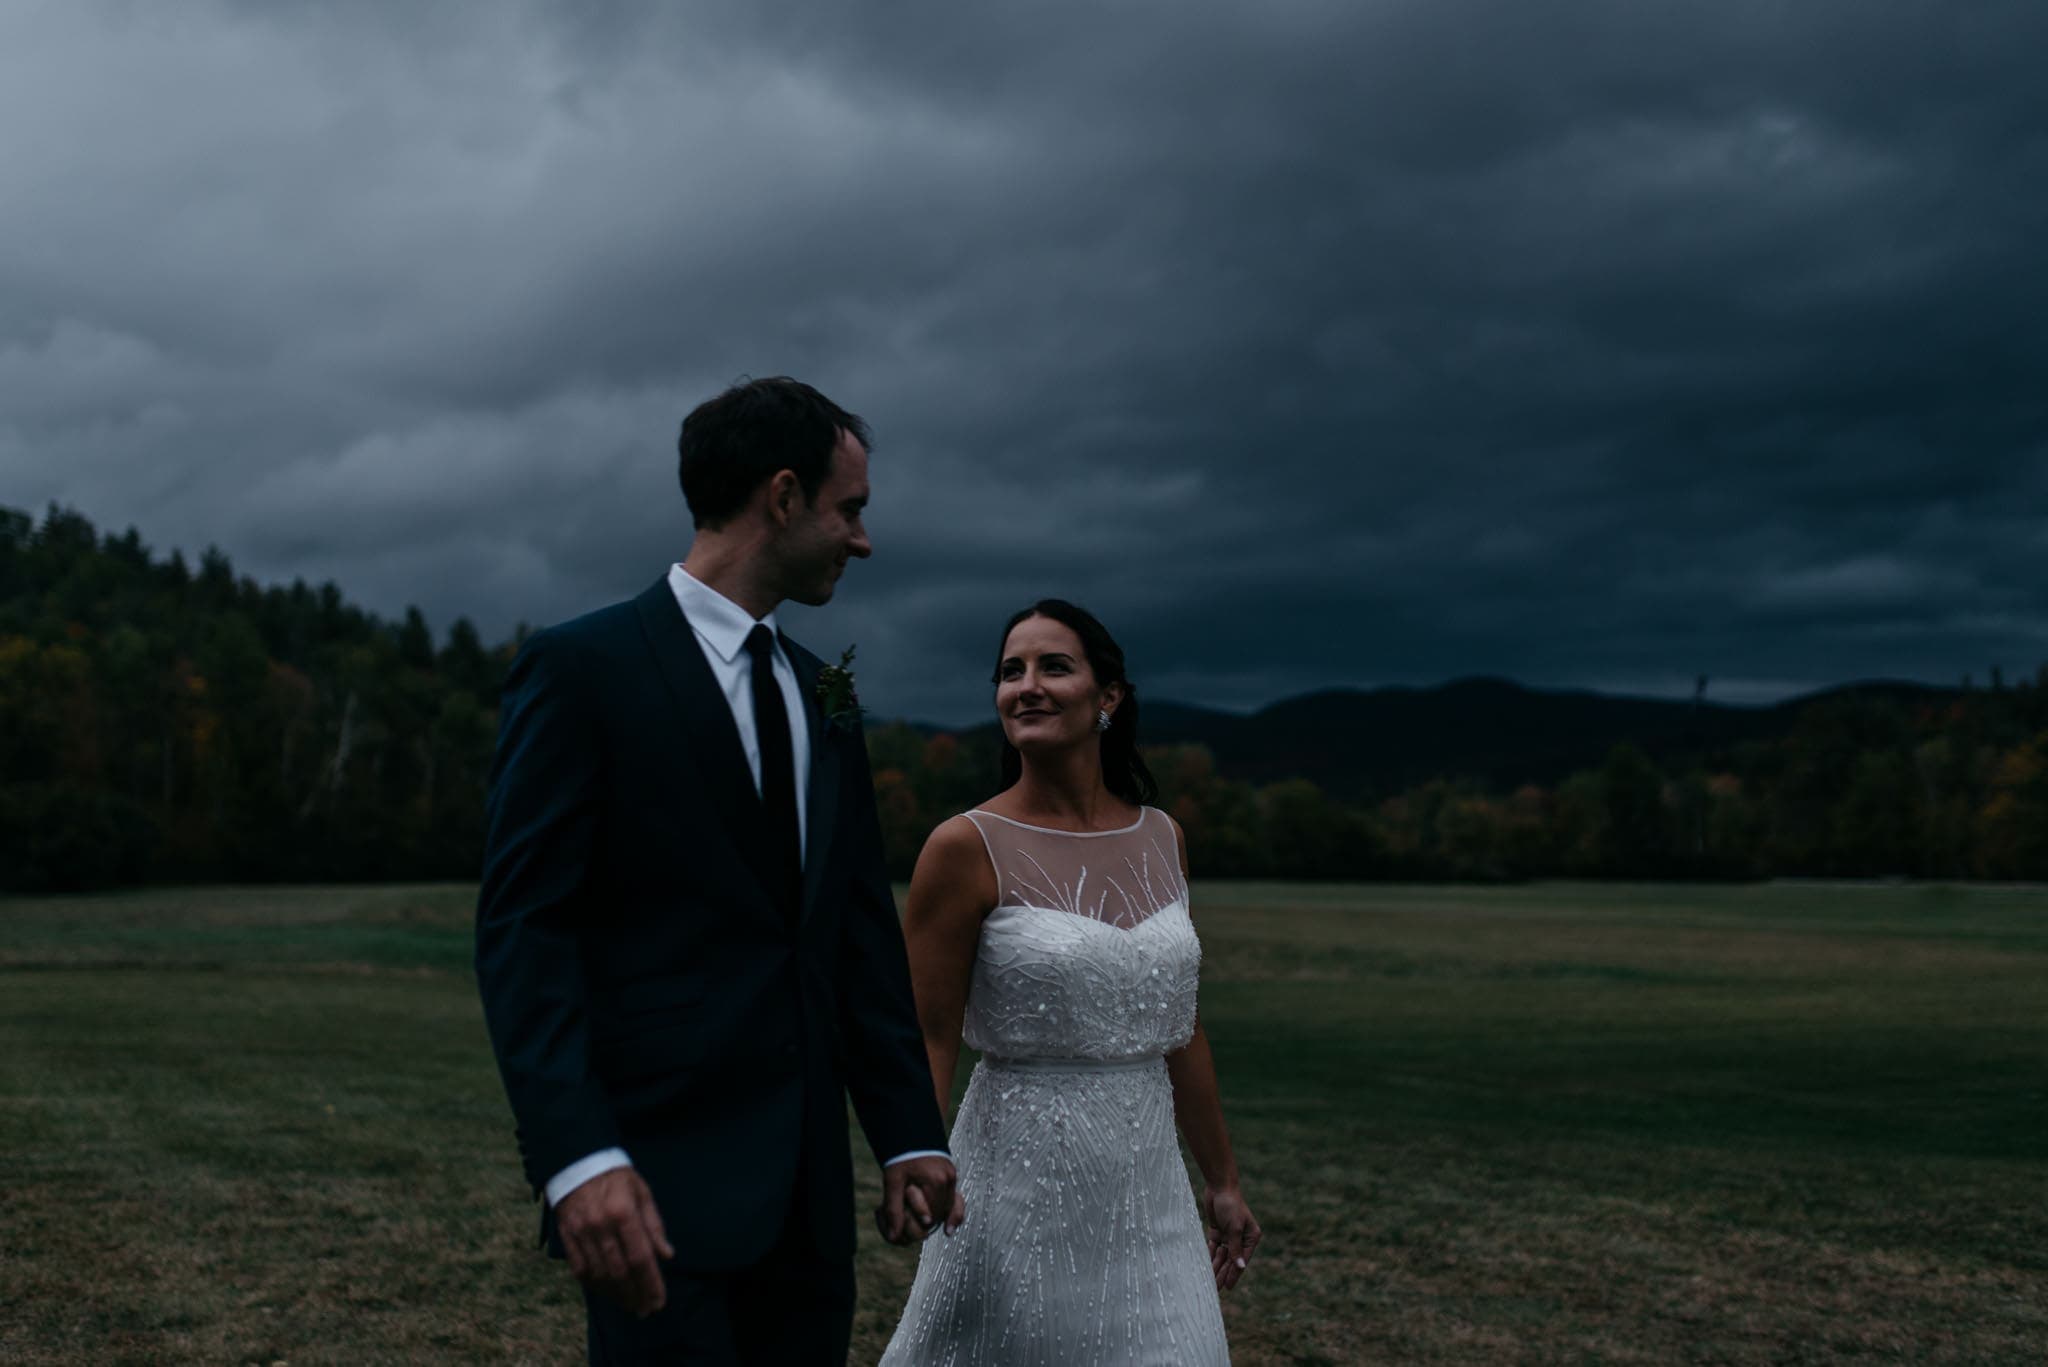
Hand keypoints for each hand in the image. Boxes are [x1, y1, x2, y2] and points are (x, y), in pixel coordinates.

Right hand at [556, 1167, 674, 1317]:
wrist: (577, 1160)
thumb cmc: (616, 1177)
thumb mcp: (642, 1193)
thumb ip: (654, 1225)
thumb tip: (667, 1255)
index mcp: (623, 1212)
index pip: (640, 1257)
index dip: (651, 1283)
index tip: (658, 1301)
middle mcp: (601, 1226)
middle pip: (620, 1271)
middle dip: (635, 1294)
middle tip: (645, 1309)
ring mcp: (581, 1232)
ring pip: (599, 1274)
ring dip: (616, 1294)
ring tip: (630, 1304)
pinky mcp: (566, 1236)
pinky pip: (579, 1269)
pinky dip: (594, 1285)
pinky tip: (606, 1292)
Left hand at [876, 1155, 963, 1244]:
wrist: (912, 1135)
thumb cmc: (901, 1158)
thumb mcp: (892, 1182)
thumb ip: (893, 1209)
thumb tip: (894, 1237)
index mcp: (935, 1181)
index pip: (929, 1216)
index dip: (914, 1223)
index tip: (904, 1221)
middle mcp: (948, 1181)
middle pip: (939, 1215)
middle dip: (924, 1221)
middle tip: (906, 1217)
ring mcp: (952, 1179)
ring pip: (946, 1209)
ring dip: (934, 1216)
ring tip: (924, 1219)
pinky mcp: (952, 1178)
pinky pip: (957, 1202)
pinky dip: (953, 1214)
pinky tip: (949, 1229)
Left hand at [1202, 1184, 1260, 1290]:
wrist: (1219, 1187)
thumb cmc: (1231, 1205)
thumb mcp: (1233, 1228)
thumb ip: (1235, 1248)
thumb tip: (1240, 1267)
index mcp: (1251, 1237)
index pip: (1242, 1260)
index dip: (1234, 1274)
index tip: (1228, 1287)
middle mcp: (1241, 1238)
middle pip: (1231, 1260)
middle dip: (1223, 1274)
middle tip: (1216, 1289)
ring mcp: (1229, 1235)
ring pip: (1222, 1256)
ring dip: (1216, 1268)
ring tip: (1210, 1282)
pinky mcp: (1218, 1231)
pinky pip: (1214, 1248)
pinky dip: (1210, 1257)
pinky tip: (1205, 1267)